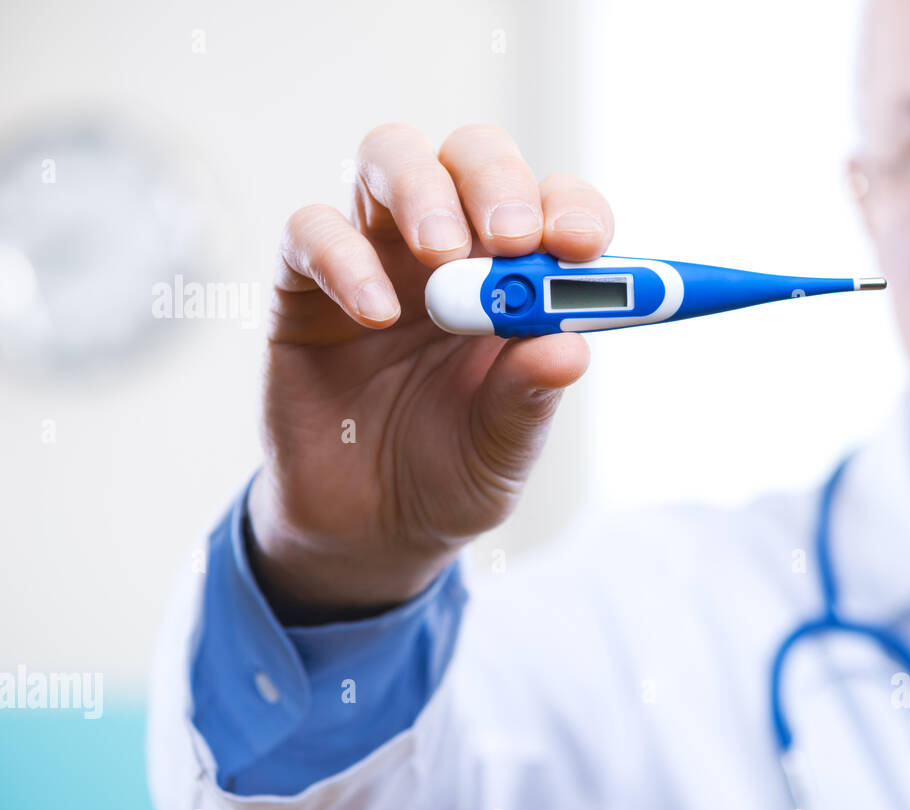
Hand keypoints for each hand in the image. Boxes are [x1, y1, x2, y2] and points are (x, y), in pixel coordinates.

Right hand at [246, 123, 612, 621]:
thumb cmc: (450, 474)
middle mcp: (451, 251)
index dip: (572, 210)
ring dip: (422, 192)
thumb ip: (530, 398)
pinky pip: (311, 233)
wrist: (367, 530)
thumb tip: (570, 348)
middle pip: (472, 156)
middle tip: (511, 236)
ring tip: (441, 256)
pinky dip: (344, 258)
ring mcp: (376, 258)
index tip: (580, 245)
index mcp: (517, 281)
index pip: (553, 207)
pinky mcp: (304, 286)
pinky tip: (376, 313)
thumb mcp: (503, 450)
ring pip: (391, 158)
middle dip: (497, 181)